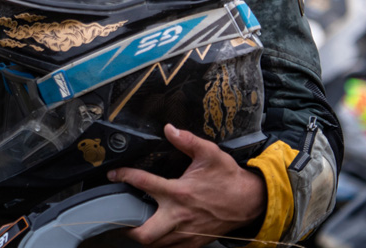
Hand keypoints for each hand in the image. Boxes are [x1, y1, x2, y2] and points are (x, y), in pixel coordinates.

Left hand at [107, 124, 265, 247]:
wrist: (251, 201)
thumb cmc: (229, 178)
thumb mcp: (209, 153)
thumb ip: (187, 140)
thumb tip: (169, 128)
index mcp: (180, 192)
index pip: (143, 183)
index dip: (123, 176)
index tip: (114, 174)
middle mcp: (180, 216)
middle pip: (145, 233)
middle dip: (127, 226)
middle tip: (118, 215)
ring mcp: (187, 234)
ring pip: (156, 245)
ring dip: (141, 235)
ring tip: (133, 223)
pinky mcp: (195, 243)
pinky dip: (159, 243)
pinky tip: (155, 231)